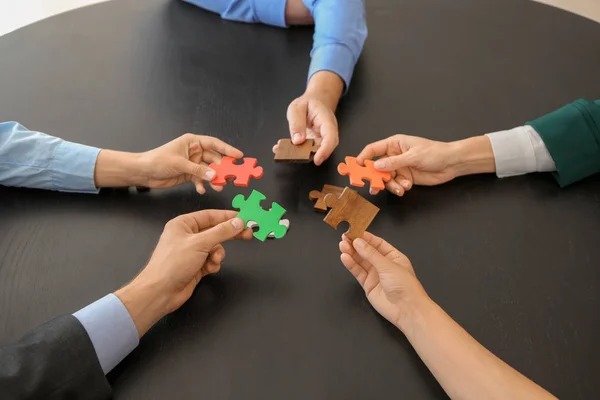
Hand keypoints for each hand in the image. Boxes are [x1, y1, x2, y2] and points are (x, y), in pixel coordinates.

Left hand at [94, 134, 242, 193]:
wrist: (143, 172)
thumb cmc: (157, 160)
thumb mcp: (180, 164)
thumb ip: (198, 170)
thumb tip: (214, 175)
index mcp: (192, 142)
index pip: (214, 144)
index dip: (227, 149)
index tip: (239, 156)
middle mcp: (194, 152)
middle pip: (214, 159)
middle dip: (222, 168)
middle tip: (231, 176)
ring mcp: (192, 163)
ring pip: (209, 170)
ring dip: (213, 179)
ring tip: (218, 186)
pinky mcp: (188, 174)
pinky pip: (201, 179)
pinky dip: (202, 184)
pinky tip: (201, 189)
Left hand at [115, 210, 252, 336]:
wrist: (161, 292)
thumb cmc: (173, 263)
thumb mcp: (200, 243)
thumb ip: (221, 232)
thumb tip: (238, 222)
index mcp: (183, 224)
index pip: (210, 216)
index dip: (228, 217)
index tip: (245, 217)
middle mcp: (187, 236)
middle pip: (215, 231)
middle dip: (229, 234)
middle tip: (248, 234)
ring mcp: (192, 251)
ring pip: (215, 247)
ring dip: (218, 254)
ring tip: (214, 260)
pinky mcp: (195, 265)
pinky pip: (211, 260)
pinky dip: (213, 264)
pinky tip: (209, 268)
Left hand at [273, 71, 343, 165]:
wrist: (315, 101)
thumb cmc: (308, 103)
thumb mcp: (297, 108)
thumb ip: (297, 123)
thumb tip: (298, 141)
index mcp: (326, 120)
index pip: (330, 137)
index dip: (325, 150)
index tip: (316, 160)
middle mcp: (326, 132)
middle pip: (324, 147)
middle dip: (311, 156)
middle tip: (294, 157)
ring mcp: (321, 139)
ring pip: (315, 151)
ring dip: (300, 155)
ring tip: (283, 153)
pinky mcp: (313, 143)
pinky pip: (307, 150)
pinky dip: (295, 151)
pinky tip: (281, 149)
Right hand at [339, 232, 427, 328]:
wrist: (406, 310)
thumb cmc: (404, 285)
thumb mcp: (388, 266)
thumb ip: (371, 254)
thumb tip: (358, 241)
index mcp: (393, 256)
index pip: (377, 243)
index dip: (366, 237)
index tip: (354, 230)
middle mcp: (383, 264)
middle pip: (367, 251)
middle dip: (356, 244)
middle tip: (345, 237)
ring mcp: (375, 275)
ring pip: (360, 261)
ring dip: (351, 253)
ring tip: (342, 245)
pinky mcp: (368, 285)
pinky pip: (358, 272)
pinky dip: (351, 265)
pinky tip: (345, 257)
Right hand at [357, 135, 494, 195]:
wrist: (452, 163)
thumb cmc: (435, 153)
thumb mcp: (413, 156)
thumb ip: (394, 162)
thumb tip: (377, 165)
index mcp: (394, 144)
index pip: (373, 150)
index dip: (363, 158)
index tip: (356, 167)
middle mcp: (394, 156)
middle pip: (376, 167)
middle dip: (374, 177)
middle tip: (372, 186)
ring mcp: (399, 168)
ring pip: (386, 179)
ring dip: (390, 185)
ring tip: (399, 188)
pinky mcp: (405, 178)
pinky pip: (396, 185)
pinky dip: (399, 188)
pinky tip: (407, 187)